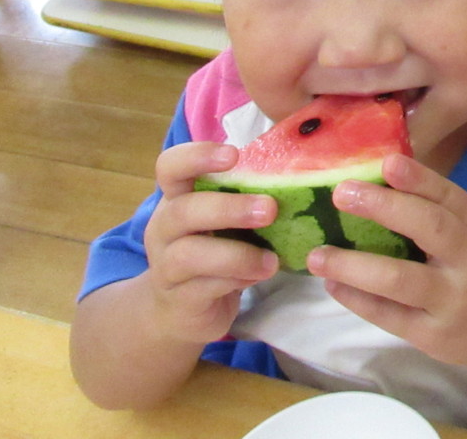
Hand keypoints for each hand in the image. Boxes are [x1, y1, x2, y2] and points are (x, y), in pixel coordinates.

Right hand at [142, 142, 279, 344]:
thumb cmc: (214, 249)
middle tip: (270, 209)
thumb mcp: (225, 219)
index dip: (198, 156)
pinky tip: (260, 276)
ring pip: (190, 254)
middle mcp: (164, 227)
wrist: (181, 311)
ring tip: (272, 260)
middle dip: (229, 207)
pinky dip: (236, 280)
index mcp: (177, 197)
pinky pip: (204, 287)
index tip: (233, 155)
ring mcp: (166, 265)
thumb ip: (247, 195)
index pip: (171, 166)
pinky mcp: (179, 299)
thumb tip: (301, 171)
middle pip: (183, 210)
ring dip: (237, 254)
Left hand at [308, 153, 466, 369]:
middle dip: (382, 208)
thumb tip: (381, 177)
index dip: (417, 178)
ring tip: (317, 255)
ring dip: (352, 265)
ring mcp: (453, 300)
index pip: (448, 195)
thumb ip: (440, 209)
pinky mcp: (434, 335)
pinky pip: (389, 315)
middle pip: (428, 228)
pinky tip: (333, 286)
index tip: (385, 162)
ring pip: (398, 279)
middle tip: (340, 194)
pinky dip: (356, 299)